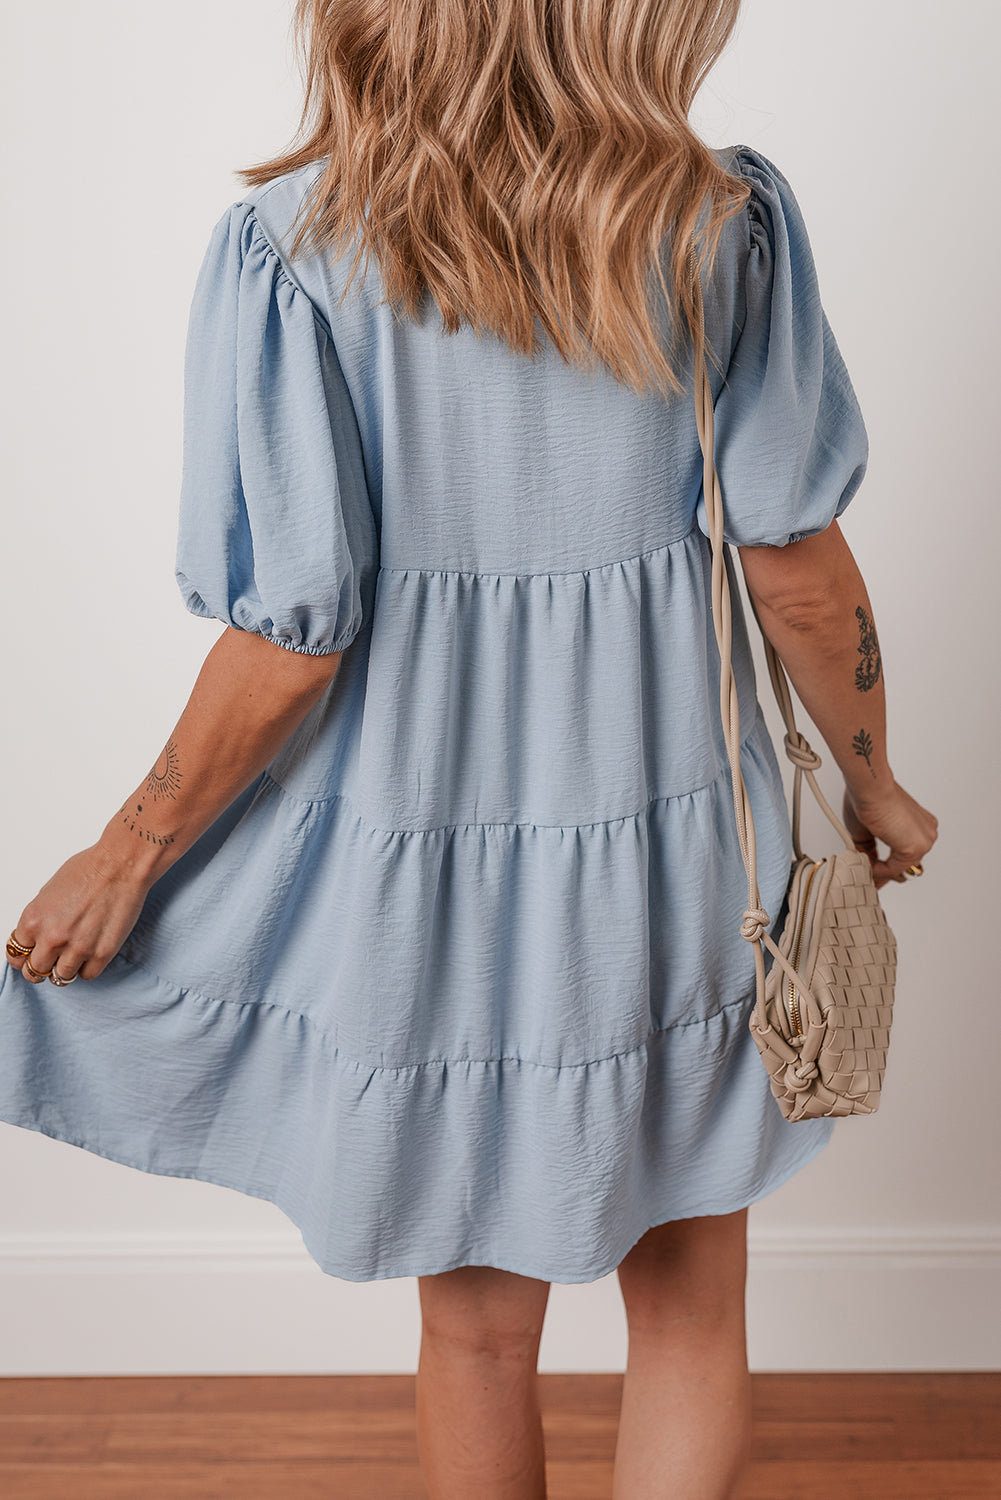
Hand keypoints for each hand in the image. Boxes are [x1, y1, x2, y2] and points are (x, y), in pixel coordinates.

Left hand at [5, 845, 153, 983]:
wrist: (121, 865)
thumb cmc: (89, 869)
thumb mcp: (49, 892)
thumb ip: (40, 919)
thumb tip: (38, 936)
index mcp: (33, 920)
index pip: (16, 955)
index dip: (24, 957)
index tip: (30, 957)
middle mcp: (52, 938)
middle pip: (35, 971)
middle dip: (42, 966)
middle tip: (52, 960)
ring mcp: (77, 948)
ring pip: (61, 977)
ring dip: (66, 968)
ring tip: (74, 955)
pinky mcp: (102, 954)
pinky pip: (88, 975)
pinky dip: (88, 967)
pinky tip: (92, 952)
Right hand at [842, 780, 938, 889]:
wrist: (870, 788)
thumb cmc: (869, 798)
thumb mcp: (868, 832)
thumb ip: (872, 853)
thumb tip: (868, 868)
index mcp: (919, 826)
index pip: (908, 855)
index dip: (889, 866)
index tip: (874, 872)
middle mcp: (926, 833)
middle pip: (907, 865)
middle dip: (885, 872)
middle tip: (869, 877)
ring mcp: (924, 841)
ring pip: (902, 869)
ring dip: (881, 871)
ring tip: (864, 867)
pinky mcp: (915, 848)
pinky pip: (895, 869)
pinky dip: (879, 870)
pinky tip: (867, 862)